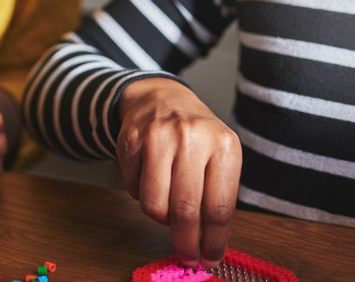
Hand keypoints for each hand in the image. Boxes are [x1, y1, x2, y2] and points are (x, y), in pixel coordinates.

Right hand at [117, 77, 241, 267]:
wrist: (163, 97)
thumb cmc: (196, 135)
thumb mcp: (219, 156)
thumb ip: (216, 196)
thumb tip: (208, 245)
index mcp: (223, 144)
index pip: (220, 207)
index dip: (214, 241)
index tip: (210, 257)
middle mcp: (191, 137)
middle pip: (186, 211)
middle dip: (186, 242)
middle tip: (187, 254)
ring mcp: (158, 136)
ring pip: (154, 205)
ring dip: (161, 217)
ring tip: (168, 204)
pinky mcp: (130, 140)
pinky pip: (133, 190)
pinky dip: (141, 194)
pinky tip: (150, 177)